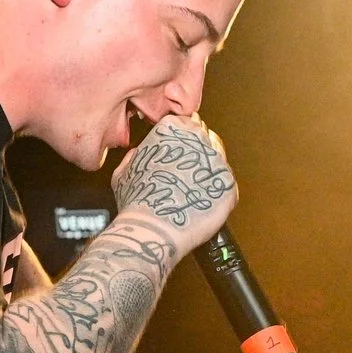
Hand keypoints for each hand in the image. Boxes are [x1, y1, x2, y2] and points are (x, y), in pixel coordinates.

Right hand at [111, 114, 235, 256]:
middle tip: (185, 175)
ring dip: (207, 174)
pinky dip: (216, 194)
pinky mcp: (227, 184)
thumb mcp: (123, 170)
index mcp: (172, 128)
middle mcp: (197, 139)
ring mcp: (216, 161)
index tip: (179, 152)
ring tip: (190, 192)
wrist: (153, 230)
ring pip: (217, 161)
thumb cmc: (137, 202)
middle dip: (196, 155)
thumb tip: (140, 154)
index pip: (185, 123)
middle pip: (204, 139)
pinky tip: (201, 202)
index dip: (181, 139)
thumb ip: (136, 155)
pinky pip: (225, 185)